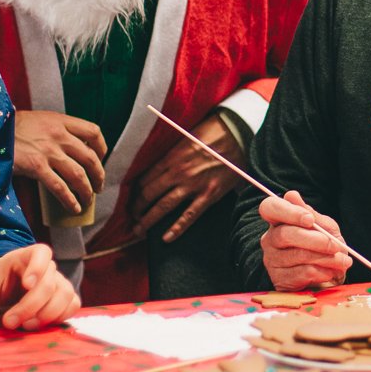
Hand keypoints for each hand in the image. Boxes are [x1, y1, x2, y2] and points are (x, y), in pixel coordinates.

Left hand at [0, 243, 80, 329]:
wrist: (12, 287)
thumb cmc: (2, 282)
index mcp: (29, 255)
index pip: (41, 253)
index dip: (37, 268)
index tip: (26, 285)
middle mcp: (50, 267)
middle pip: (49, 284)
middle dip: (29, 307)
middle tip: (10, 322)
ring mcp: (61, 282)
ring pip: (65, 296)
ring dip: (46, 315)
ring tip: (26, 326)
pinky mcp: (68, 298)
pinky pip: (73, 306)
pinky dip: (60, 317)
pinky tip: (41, 324)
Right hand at [12, 110, 106, 210]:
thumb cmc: (12, 127)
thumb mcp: (39, 120)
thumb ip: (56, 130)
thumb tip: (71, 149)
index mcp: (61, 121)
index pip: (93, 132)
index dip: (101, 148)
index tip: (100, 158)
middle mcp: (59, 135)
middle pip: (90, 158)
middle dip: (98, 175)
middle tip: (98, 186)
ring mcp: (48, 151)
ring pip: (78, 175)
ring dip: (86, 191)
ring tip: (87, 200)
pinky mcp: (36, 166)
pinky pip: (59, 187)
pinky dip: (69, 200)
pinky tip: (73, 208)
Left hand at [129, 113, 243, 242]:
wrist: (239, 136)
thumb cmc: (213, 133)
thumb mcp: (186, 137)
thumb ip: (172, 153)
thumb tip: (158, 165)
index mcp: (172, 158)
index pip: (145, 179)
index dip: (135, 191)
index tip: (131, 199)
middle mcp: (179, 173)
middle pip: (149, 194)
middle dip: (137, 207)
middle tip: (131, 216)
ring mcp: (194, 185)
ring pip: (164, 207)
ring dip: (148, 220)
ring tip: (139, 230)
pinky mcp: (209, 195)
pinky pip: (189, 216)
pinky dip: (176, 229)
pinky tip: (165, 238)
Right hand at [259, 190, 350, 288]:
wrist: (330, 277)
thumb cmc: (325, 248)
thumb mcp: (325, 228)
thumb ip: (312, 215)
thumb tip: (291, 195)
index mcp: (279, 221)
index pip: (269, 208)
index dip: (289, 212)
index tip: (310, 220)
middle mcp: (270, 239)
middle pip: (284, 234)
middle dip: (315, 240)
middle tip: (335, 246)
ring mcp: (272, 260)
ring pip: (297, 255)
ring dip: (324, 258)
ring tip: (341, 261)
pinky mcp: (280, 280)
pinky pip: (301, 273)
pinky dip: (321, 272)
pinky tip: (330, 272)